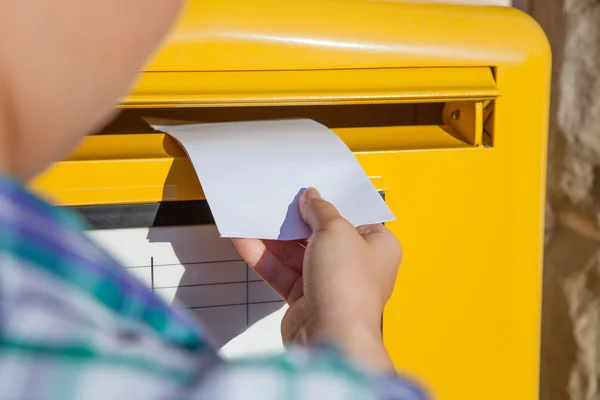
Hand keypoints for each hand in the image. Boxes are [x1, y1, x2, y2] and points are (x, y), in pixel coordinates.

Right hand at [232, 188, 401, 371]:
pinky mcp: (305, 300)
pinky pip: (283, 272)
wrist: (331, 336)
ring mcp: (329, 283)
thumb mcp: (336, 231)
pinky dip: (264, 257)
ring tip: (253, 217)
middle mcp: (356, 266)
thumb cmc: (347, 284)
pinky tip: (245, 241)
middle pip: (321, 235)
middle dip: (296, 220)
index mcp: (378, 247)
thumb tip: (312, 197)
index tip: (309, 191)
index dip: (330, 204)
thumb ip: (321, 210)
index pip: (353, 218)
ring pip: (297, 254)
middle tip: (276, 201)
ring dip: (274, 238)